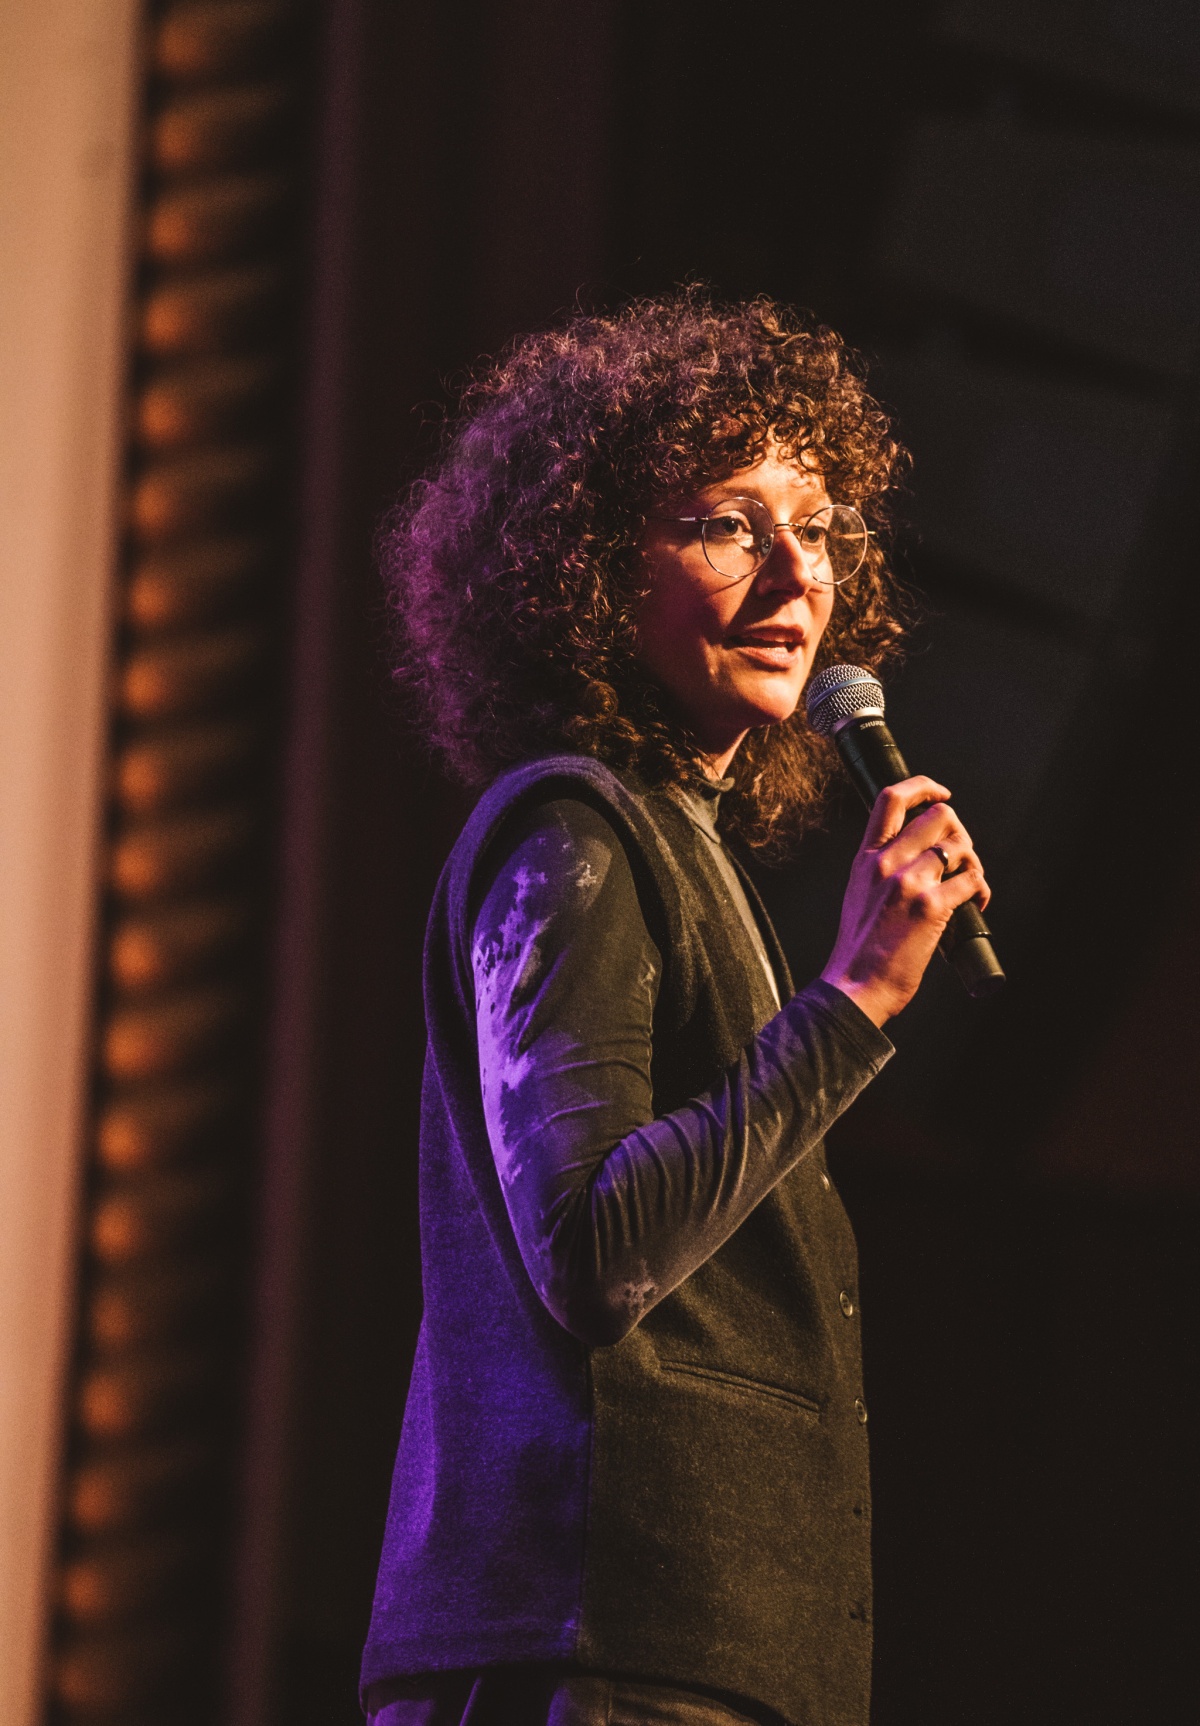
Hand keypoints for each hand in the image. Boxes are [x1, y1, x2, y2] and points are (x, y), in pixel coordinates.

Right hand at [821, 776, 989, 1026]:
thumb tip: (919, 854)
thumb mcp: (859, 894)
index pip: (892, 799)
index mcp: (865, 858)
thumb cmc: (860, 949)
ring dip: (973, 863)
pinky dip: (981, 890)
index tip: (941, 793)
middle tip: (960, 857)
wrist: (855, 986)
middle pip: (939, 815)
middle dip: (959, 832)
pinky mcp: (931, 907)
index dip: (924, 787)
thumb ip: (880, 868)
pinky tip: (976, 904)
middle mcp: (886, 863)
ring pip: (960, 846)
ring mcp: (908, 883)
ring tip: (969, 884)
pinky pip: (972, 880)